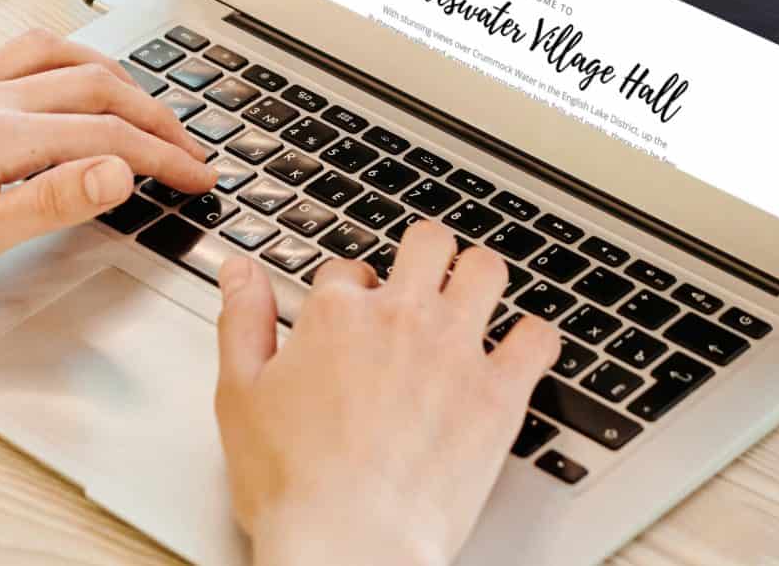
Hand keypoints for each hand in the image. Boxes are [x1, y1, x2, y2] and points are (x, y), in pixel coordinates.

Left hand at [0, 28, 219, 314]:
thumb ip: (48, 200)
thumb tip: (118, 167)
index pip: (107, 134)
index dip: (163, 155)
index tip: (199, 175)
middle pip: (92, 82)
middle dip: (152, 110)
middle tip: (189, 144)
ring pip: (52, 52)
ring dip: (108, 71)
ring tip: (139, 100)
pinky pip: (7, 53)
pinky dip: (50, 58)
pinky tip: (47, 77)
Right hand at [216, 223, 559, 565]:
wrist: (347, 544)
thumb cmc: (293, 485)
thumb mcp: (239, 394)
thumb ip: (242, 320)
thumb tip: (240, 270)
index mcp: (338, 314)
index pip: (350, 267)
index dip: (351, 290)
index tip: (353, 318)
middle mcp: (401, 317)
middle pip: (428, 243)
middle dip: (426, 256)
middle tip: (424, 284)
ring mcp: (454, 350)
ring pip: (487, 270)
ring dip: (481, 280)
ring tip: (475, 303)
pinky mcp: (498, 393)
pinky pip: (538, 338)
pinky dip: (534, 339)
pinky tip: (521, 352)